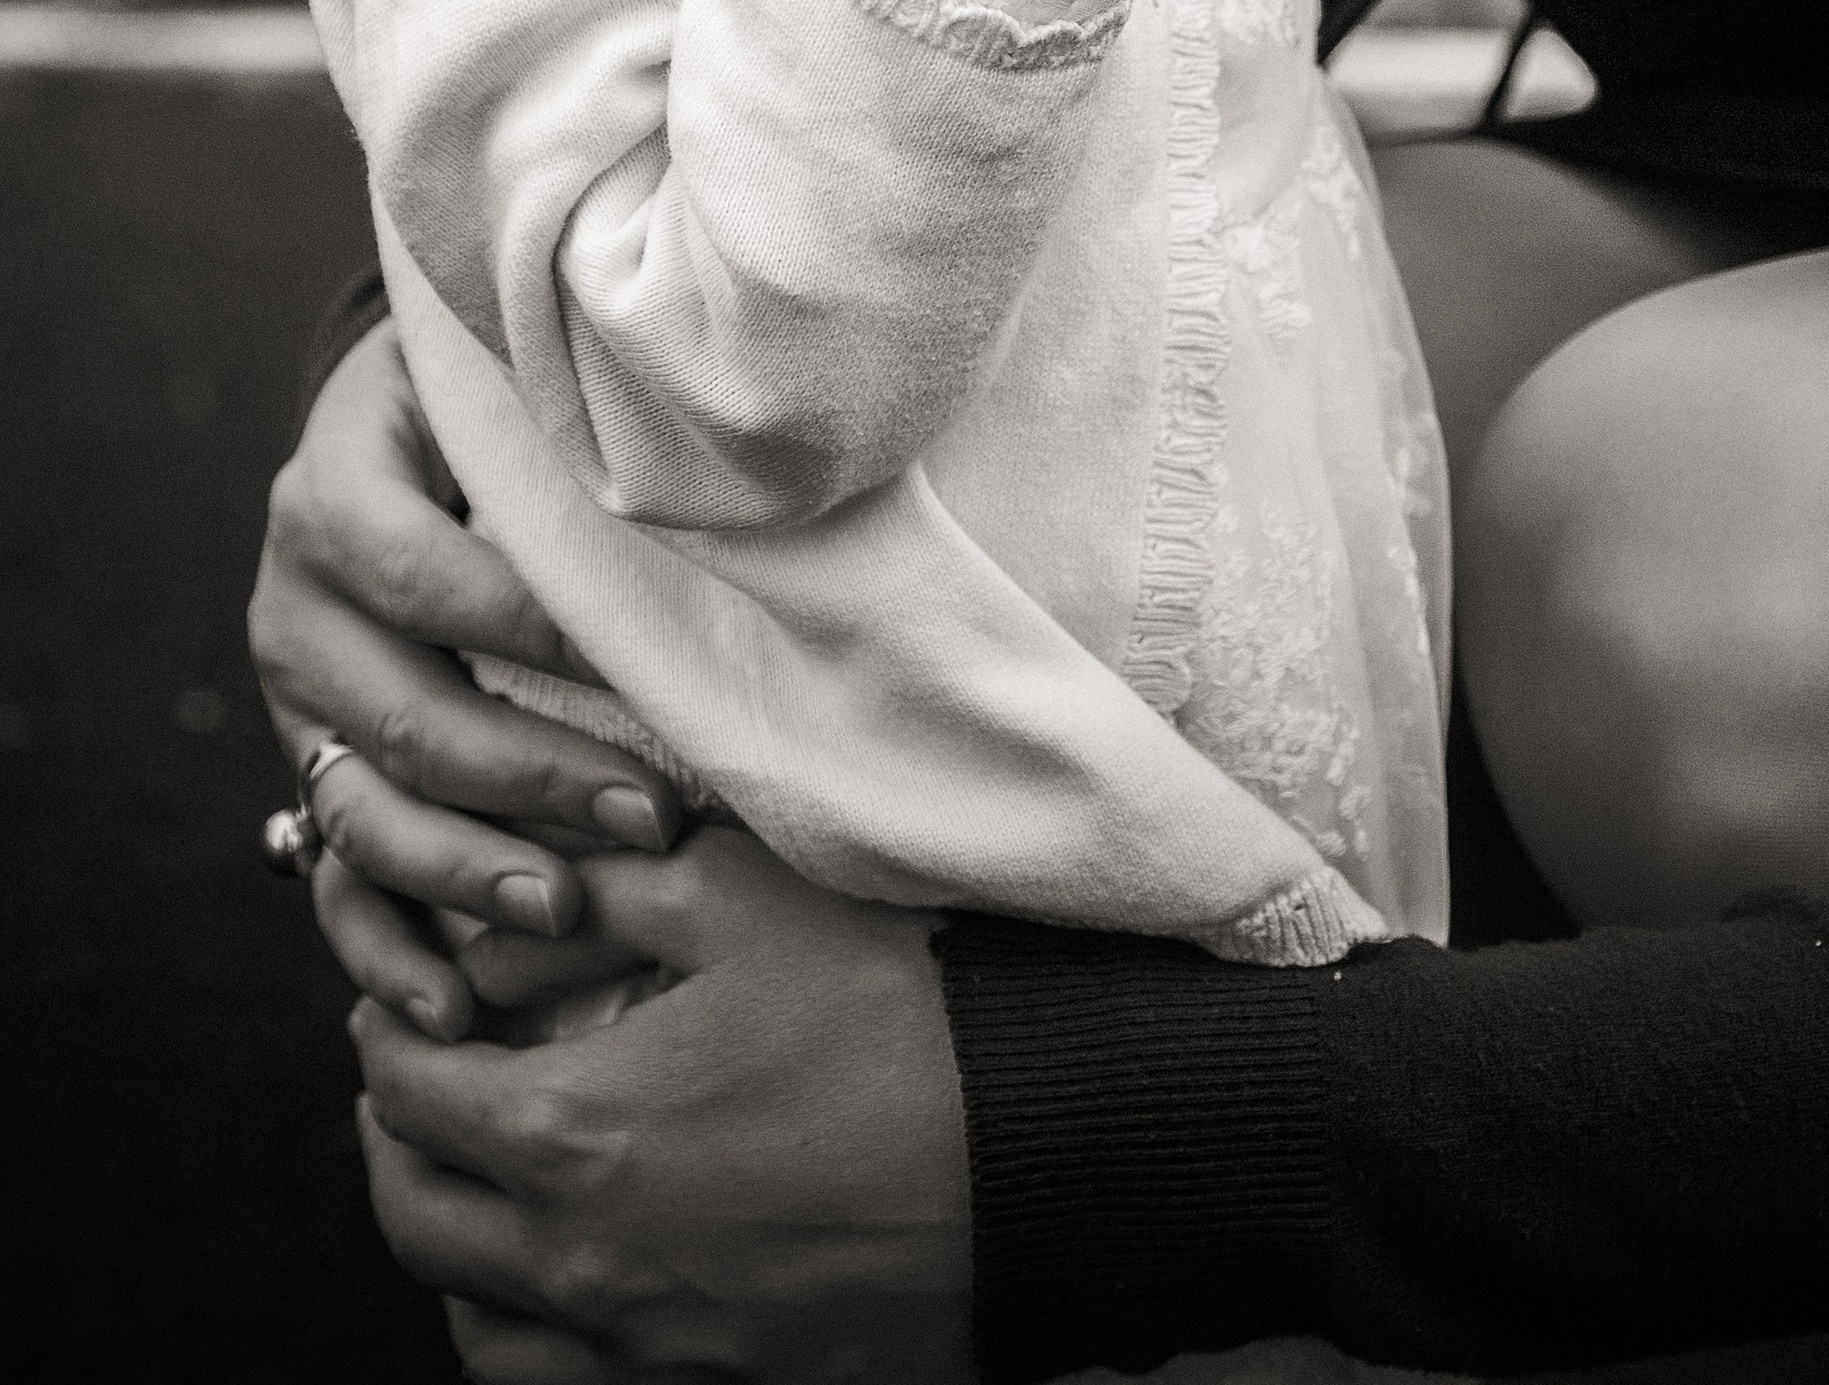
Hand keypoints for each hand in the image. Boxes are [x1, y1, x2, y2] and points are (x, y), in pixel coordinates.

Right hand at [250, 320, 684, 1041]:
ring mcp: (296, 699)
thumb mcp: (506, 374)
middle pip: (404, 716)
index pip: (422, 576)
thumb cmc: (493, 392)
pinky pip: (334, 878)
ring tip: (570, 911)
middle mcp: (294, 603)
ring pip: (365, 813)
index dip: (527, 626)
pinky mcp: (312, 766)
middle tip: (649, 817)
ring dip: (471, 874)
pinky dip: (389, 949)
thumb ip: (562, 423)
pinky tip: (454, 1006)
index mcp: (332, 494)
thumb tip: (692, 483)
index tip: (644, 665)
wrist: (399, 414)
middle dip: (532, 779)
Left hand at [352, 827, 971, 1382]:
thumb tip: (497, 936)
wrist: (1034, 1154)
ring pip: (474, 1324)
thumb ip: (602, 899)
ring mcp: (645, 1346)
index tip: (396, 1002)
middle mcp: (582, 1263)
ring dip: (450, 1248)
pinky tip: (559, 1275)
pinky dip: (525, 1332)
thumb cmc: (893, 1012)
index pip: (408, 1094)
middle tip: (410, 1085)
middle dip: (394, 1141)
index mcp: (573, 1135)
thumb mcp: (742, 900)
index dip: (386, 1036)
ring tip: (474, 1181)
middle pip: (416, 1219)